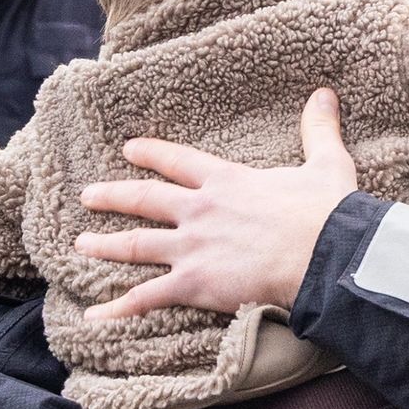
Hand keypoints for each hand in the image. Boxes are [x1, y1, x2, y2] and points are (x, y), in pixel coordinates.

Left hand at [77, 88, 358, 321]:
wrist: (327, 257)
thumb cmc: (328, 214)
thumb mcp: (326, 163)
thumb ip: (318, 129)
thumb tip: (325, 93)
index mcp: (226, 181)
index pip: (179, 162)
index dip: (152, 155)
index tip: (130, 150)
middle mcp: (200, 210)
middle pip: (144, 200)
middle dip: (113, 196)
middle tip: (88, 196)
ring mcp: (192, 247)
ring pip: (136, 245)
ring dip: (106, 245)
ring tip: (81, 244)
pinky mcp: (193, 284)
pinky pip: (146, 298)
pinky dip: (118, 308)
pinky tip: (93, 315)